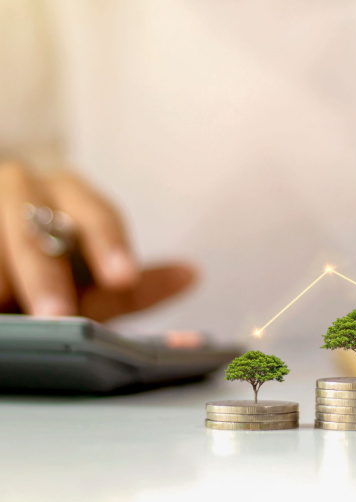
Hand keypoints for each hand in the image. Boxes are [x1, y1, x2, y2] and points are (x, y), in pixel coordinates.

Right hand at [0, 163, 195, 320]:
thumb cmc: (43, 272)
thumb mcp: (86, 286)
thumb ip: (132, 288)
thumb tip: (191, 275)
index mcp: (70, 196)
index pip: (97, 216)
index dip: (109, 247)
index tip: (122, 277)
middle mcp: (26, 187)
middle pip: (35, 227)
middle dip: (45, 275)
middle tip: (56, 314)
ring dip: (2, 277)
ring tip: (6, 310)